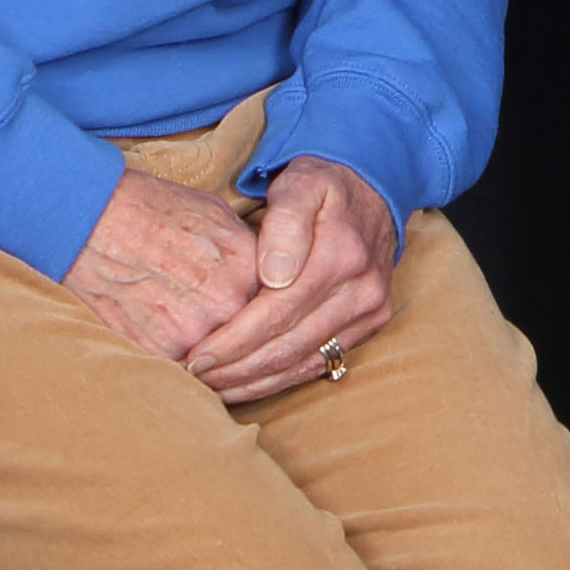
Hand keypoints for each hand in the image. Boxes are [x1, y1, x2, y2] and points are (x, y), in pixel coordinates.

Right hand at [62, 165, 266, 368]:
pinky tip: (164, 339)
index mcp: (250, 269)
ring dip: (210, 357)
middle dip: (239, 340)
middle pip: (248, 339)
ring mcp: (192, 333)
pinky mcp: (157, 352)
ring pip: (215, 361)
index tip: (256, 315)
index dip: (264, 313)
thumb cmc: (157, 211)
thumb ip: (248, 255)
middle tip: (223, 334)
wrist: (99, 221)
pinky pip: (179, 370)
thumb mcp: (219, 218)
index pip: (275, 309)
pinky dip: (177, 363)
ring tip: (189, 335)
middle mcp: (227, 305)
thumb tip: (269, 275)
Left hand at [187, 157, 400, 404]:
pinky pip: (319, 364)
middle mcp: (362, 290)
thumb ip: (285, 222)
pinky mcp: (371, 324)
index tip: (195, 355)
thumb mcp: (301, 184)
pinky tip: (246, 384)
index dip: (233, 340)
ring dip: (253, 381)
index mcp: (341, 255)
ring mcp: (370, 310)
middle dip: (235, 368)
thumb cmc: (324, 187)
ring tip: (212, 386)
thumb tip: (274, 275)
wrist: (375, 190)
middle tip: (194, 376)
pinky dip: (279, 380)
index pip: (277, 312)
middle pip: (288, 346)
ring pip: (302, 363)